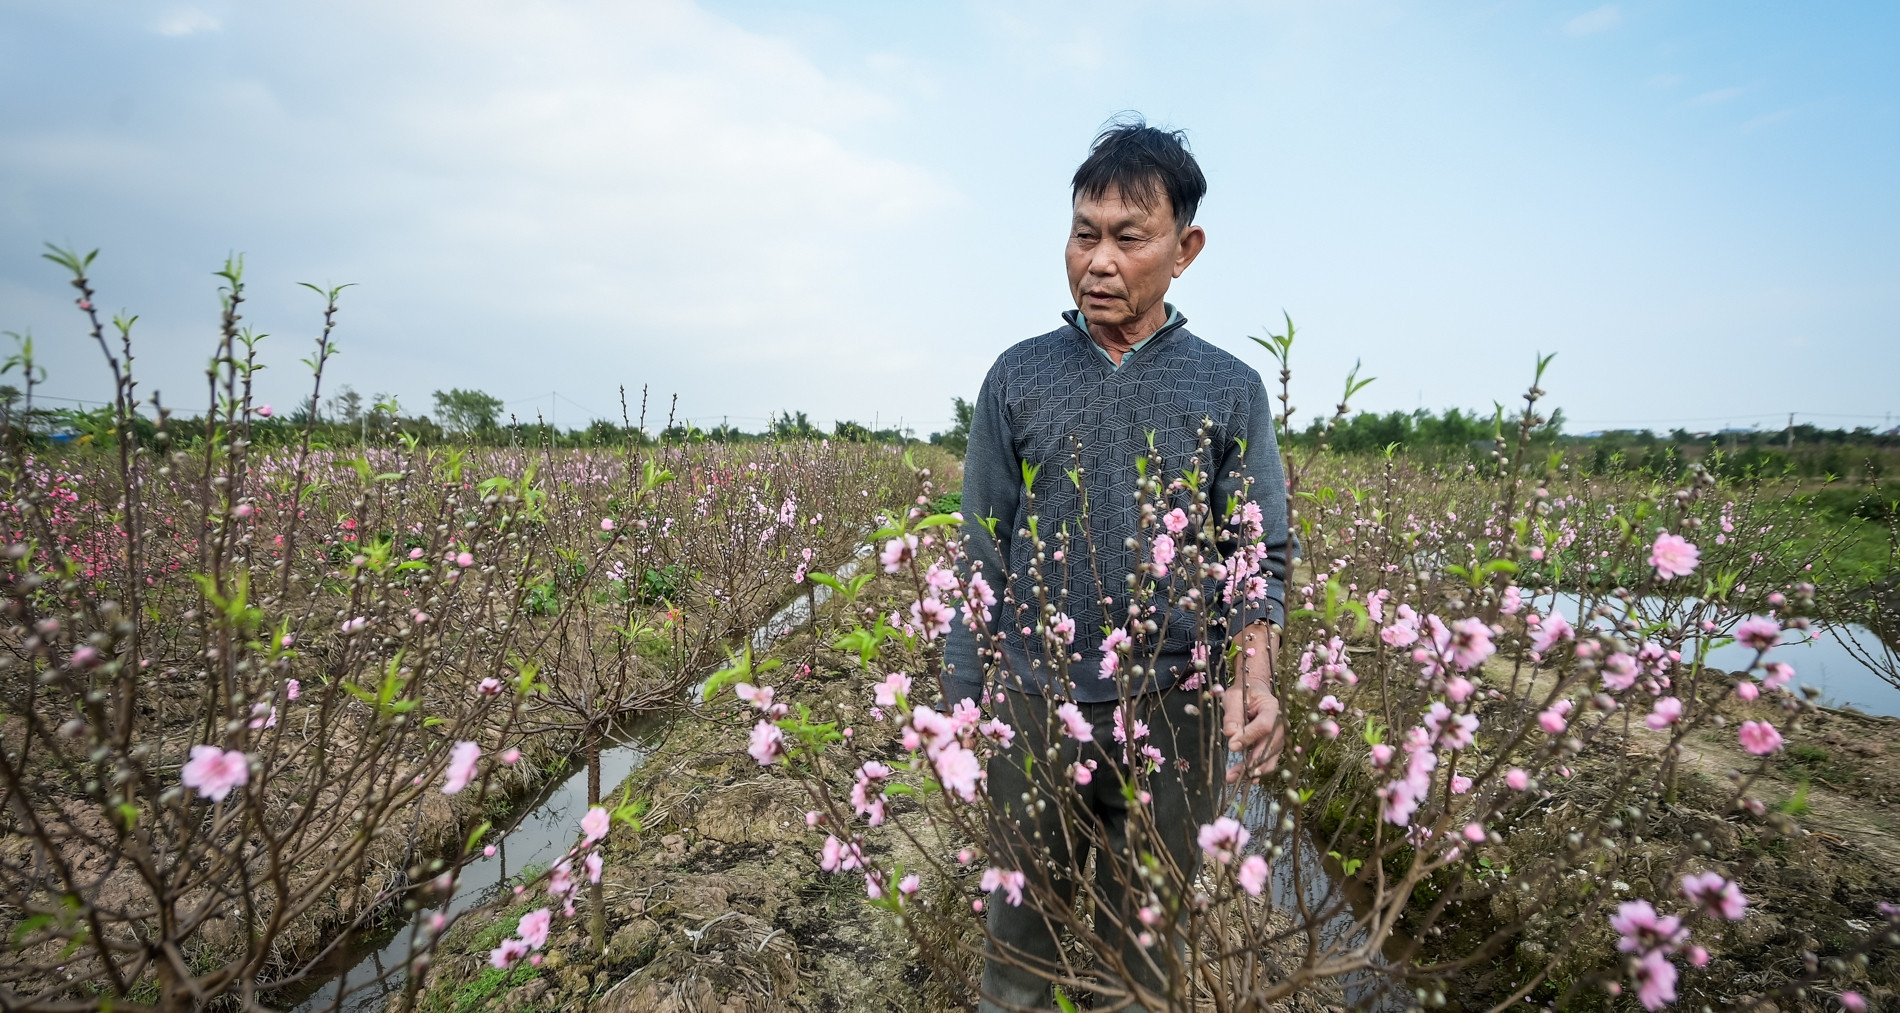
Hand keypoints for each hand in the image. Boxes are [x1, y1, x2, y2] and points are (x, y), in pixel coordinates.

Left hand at [1222, 622, 1282, 782]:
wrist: (1254, 692)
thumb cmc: (1244, 693)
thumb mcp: (1234, 698)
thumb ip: (1232, 716)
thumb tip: (1231, 735)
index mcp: (1272, 708)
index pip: (1265, 726)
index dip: (1250, 737)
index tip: (1232, 745)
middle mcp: (1280, 725)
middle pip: (1269, 746)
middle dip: (1252, 761)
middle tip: (1236, 773)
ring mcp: (1279, 737)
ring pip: (1269, 757)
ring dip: (1252, 770)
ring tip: (1234, 778)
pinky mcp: (1273, 746)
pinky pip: (1267, 760)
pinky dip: (1256, 770)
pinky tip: (1247, 779)